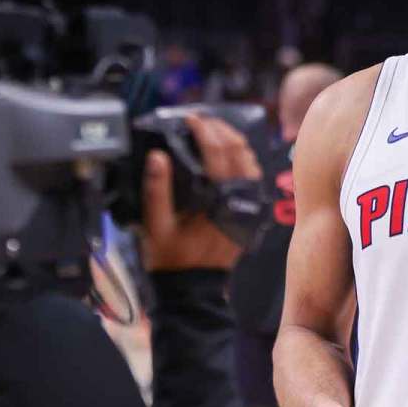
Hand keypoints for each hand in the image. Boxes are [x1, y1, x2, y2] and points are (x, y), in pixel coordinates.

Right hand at [140, 114, 259, 270]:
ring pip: (250, 161)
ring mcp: (248, 206)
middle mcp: (239, 200)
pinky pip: (252, 176)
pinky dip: (241, 159)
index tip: (189, 118)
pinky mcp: (250, 211)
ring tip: (212, 131)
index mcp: (218, 200)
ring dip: (234, 141)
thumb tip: (156, 155)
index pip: (217, 153)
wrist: (193, 288)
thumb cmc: (171, 259)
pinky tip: (225, 153)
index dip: (204, 130)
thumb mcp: (155, 227)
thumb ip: (156, 190)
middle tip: (200, 120)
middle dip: (221, 129)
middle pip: (239, 151)